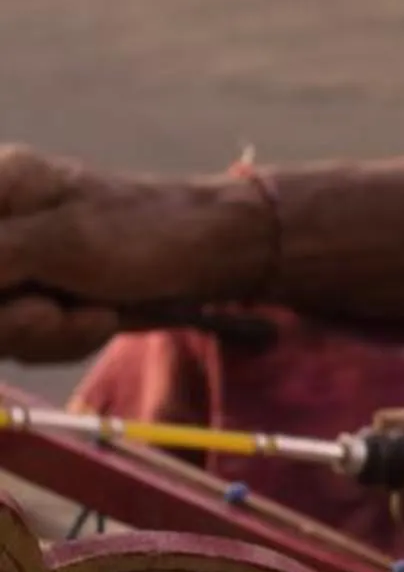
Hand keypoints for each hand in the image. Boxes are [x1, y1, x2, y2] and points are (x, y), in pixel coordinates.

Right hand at [0, 149, 269, 362]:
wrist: (215, 257)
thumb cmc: (145, 232)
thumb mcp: (57, 244)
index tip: (26, 296)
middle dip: (12, 320)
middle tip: (56, 307)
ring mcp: (11, 265)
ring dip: (43, 333)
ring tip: (92, 309)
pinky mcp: (34, 298)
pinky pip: (21, 339)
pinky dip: (61, 339)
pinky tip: (98, 317)